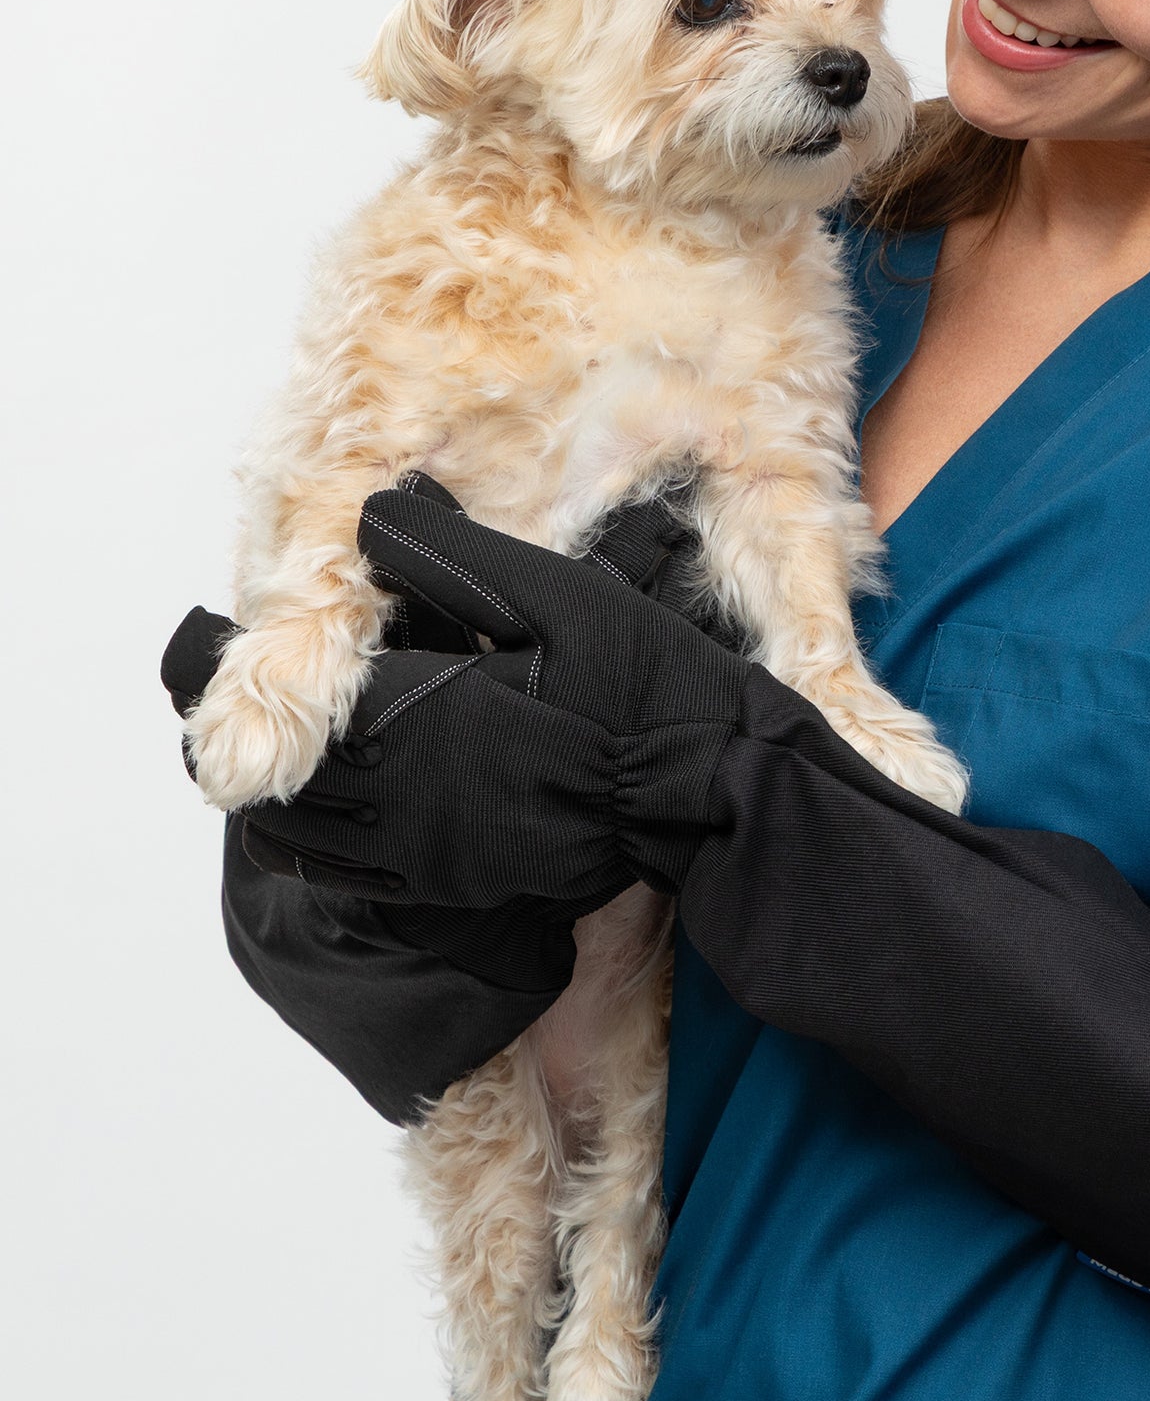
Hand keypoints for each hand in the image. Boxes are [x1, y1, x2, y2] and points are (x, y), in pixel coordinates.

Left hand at [162, 479, 751, 906]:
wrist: (700, 784)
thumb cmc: (636, 683)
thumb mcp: (552, 593)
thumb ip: (449, 558)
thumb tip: (366, 520)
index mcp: (414, 713)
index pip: (284, 691)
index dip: (223, 667)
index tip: (198, 645)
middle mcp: (400, 792)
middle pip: (271, 775)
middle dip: (233, 733)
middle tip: (212, 695)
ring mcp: (423, 849)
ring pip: (296, 836)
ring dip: (266, 793)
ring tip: (263, 753)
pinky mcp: (453, 880)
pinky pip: (345, 877)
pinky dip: (310, 844)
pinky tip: (324, 813)